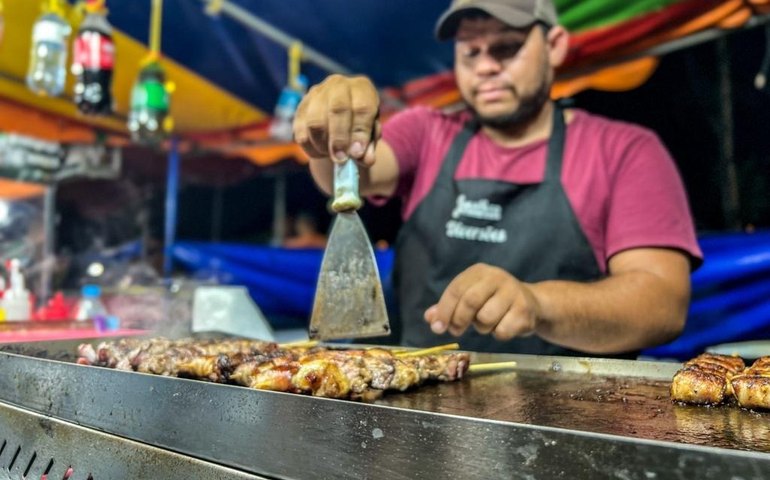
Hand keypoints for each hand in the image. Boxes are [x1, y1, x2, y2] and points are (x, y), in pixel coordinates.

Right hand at [293, 74, 379, 165]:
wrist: (340, 117)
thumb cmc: (360, 125)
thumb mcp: (371, 135)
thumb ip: (369, 147)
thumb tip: (365, 160)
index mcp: (362, 88)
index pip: (362, 107)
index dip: (360, 132)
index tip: (357, 153)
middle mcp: (338, 85)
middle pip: (337, 109)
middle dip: (339, 139)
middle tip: (341, 159)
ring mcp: (316, 94)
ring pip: (315, 123)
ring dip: (324, 146)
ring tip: (334, 157)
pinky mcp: (300, 109)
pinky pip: (301, 134)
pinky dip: (312, 149)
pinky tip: (322, 153)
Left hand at [424, 264, 540, 340]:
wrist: (533, 303)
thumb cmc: (493, 301)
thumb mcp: (470, 299)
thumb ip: (449, 307)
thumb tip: (430, 318)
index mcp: (479, 272)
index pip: (456, 289)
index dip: (444, 310)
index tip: (437, 328)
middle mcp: (496, 277)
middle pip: (470, 301)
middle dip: (459, 320)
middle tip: (456, 331)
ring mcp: (513, 292)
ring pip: (486, 318)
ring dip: (482, 328)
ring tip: (488, 323)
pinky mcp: (525, 310)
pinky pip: (502, 331)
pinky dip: (498, 334)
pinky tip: (505, 325)